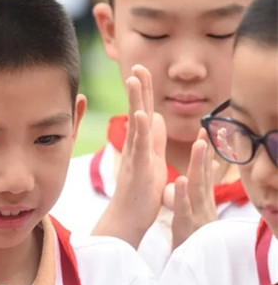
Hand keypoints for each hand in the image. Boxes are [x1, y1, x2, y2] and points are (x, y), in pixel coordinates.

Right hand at [93, 64, 166, 247]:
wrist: (127, 218)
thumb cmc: (139, 192)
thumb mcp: (152, 159)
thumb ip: (154, 138)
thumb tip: (156, 116)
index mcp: (142, 143)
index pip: (143, 111)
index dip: (144, 91)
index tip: (142, 70)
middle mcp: (136, 146)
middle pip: (139, 111)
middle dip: (139, 88)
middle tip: (137, 66)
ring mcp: (136, 156)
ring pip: (137, 124)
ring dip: (137, 101)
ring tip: (135, 79)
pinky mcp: (140, 168)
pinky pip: (141, 146)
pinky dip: (142, 129)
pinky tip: (142, 113)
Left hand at [171, 129, 216, 249]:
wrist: (192, 265)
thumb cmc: (193, 236)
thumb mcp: (200, 210)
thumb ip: (204, 188)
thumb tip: (213, 166)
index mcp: (202, 199)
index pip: (203, 172)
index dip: (205, 152)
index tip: (204, 131)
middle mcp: (202, 204)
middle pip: (203, 175)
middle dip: (204, 153)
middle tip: (204, 131)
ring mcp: (196, 214)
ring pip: (197, 187)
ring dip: (198, 166)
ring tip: (198, 146)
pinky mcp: (187, 227)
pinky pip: (184, 209)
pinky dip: (182, 194)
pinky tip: (180, 179)